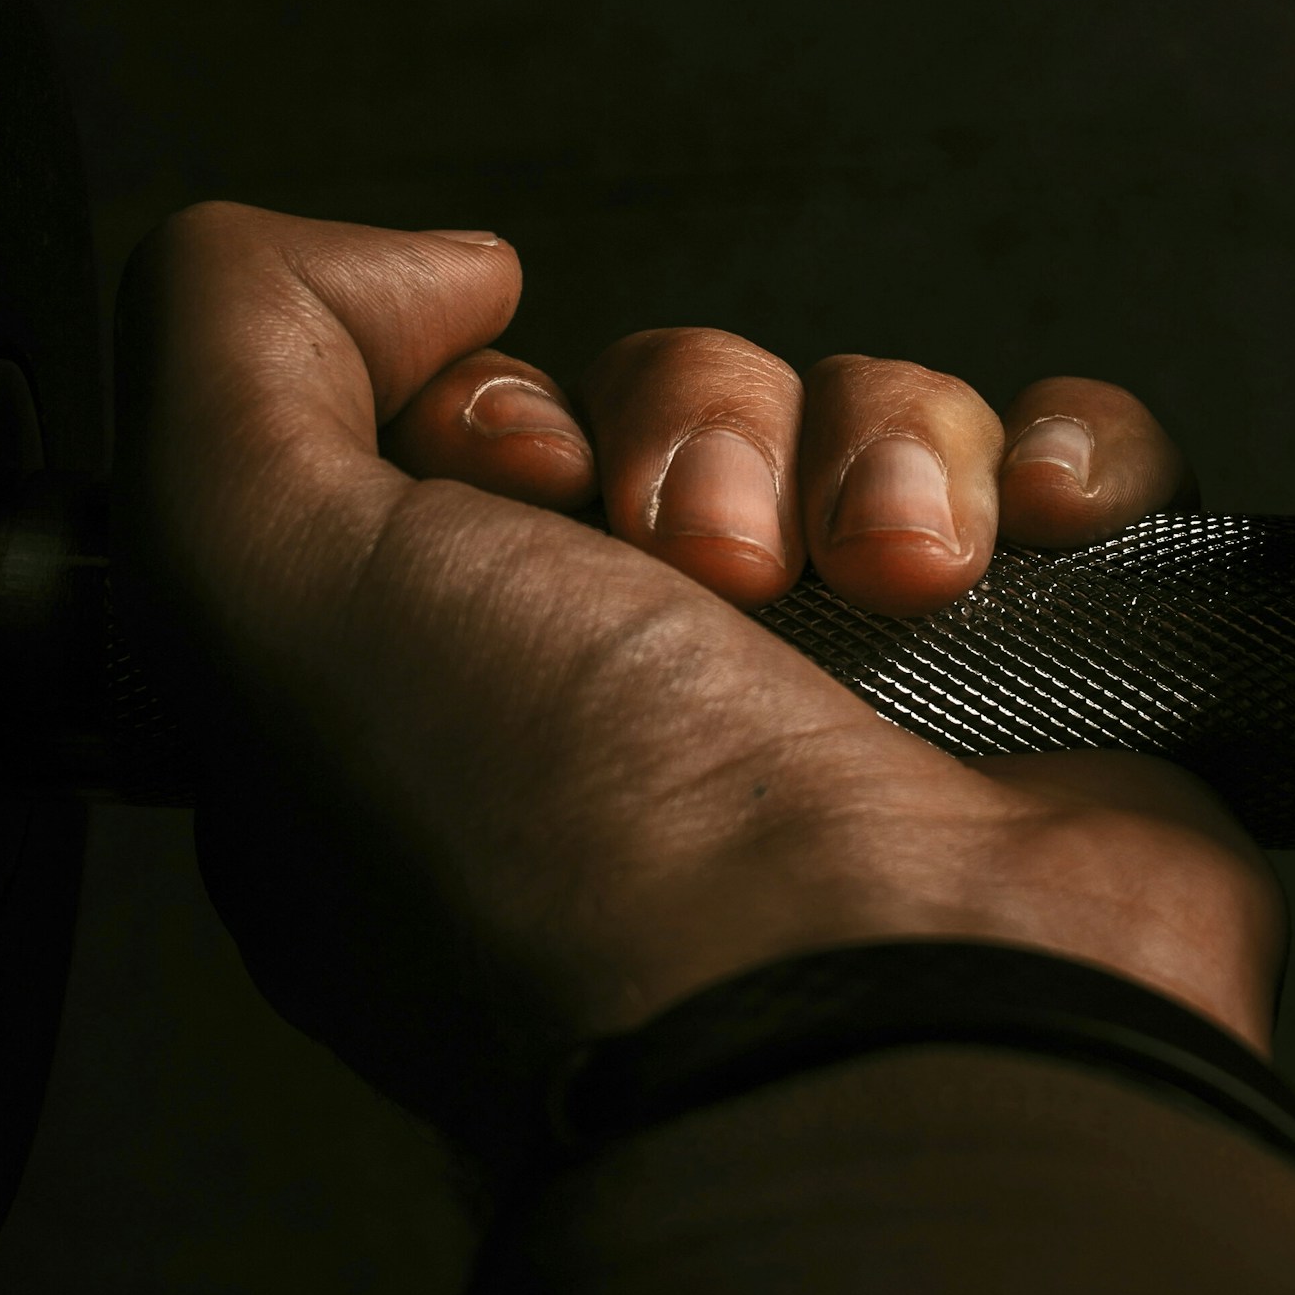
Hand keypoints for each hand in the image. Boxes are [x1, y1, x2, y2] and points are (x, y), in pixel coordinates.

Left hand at [113, 209, 1284, 1162]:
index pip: (471, 430)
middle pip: (673, 402)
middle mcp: (649, 695)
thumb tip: (431, 267)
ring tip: (888, 577)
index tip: (511, 489)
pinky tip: (1025, 536)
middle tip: (705, 565)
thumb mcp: (249, 579)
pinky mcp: (1045, 684)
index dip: (494, 411)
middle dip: (692, 429)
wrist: (880, 1027)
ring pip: (867, 410)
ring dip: (881, 446)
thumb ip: (226, 346)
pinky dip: (1063, 461)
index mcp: (450, 691)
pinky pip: (1067, 462)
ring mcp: (860, 694)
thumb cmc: (569, 860)